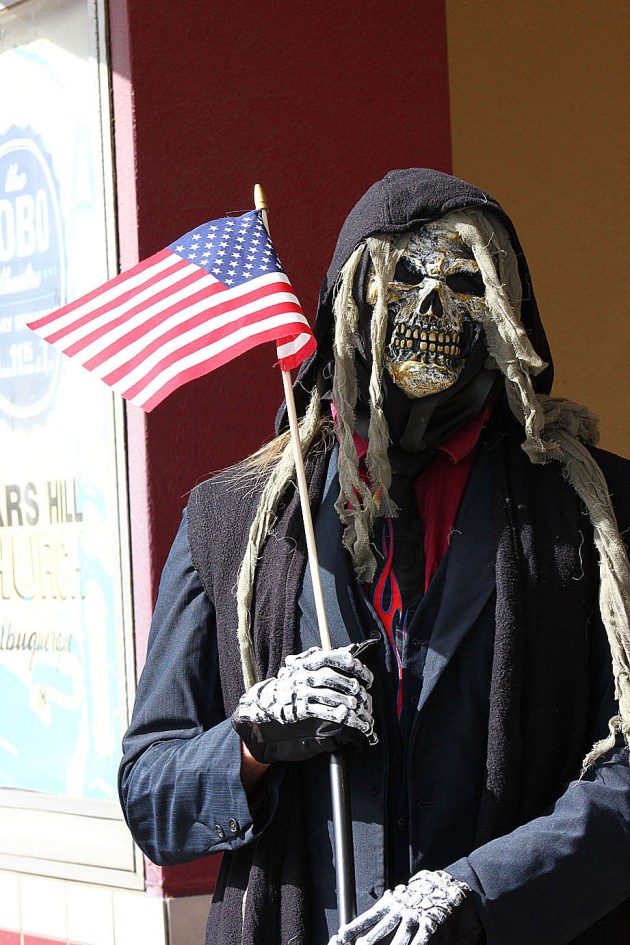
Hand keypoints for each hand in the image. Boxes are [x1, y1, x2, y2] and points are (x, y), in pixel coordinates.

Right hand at [231, 644, 376, 763]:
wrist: (262, 710)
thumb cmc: (287, 689)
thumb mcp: (301, 669)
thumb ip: (322, 660)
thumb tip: (349, 651)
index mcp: (305, 662)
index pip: (333, 657)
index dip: (353, 666)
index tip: (365, 675)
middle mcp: (302, 675)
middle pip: (335, 677)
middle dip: (353, 686)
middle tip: (363, 694)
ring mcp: (300, 693)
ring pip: (332, 695)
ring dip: (349, 703)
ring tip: (359, 709)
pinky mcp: (299, 710)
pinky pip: (323, 711)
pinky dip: (338, 715)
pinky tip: (347, 718)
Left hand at [329, 870, 480, 944]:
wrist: (441, 883)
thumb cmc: (418, 892)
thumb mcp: (398, 895)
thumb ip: (387, 904)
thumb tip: (373, 913)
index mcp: (390, 903)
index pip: (368, 917)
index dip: (355, 927)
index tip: (342, 935)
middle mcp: (399, 909)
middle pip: (380, 929)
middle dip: (368, 941)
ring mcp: (414, 916)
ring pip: (399, 936)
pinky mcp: (429, 921)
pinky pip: (420, 937)